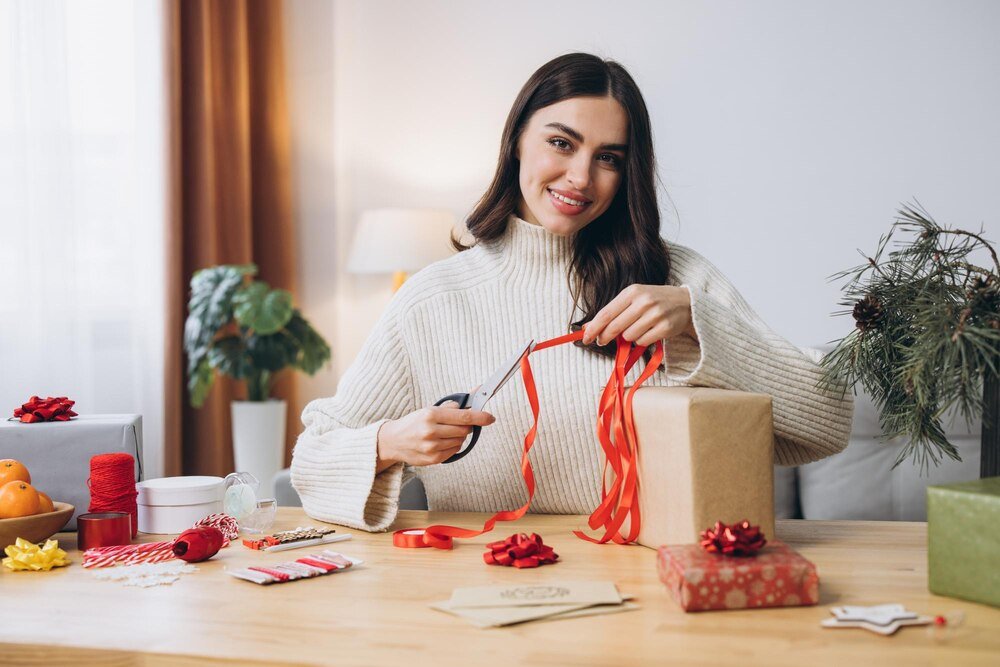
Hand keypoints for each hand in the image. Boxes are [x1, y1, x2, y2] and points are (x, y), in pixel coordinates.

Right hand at [376, 401, 494, 470]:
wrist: (393, 441)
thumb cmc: (413, 423)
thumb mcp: (430, 409)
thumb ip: (452, 406)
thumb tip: (475, 393)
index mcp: (431, 415)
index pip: (463, 416)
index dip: (480, 416)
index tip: (490, 417)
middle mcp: (431, 431)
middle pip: (464, 430)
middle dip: (466, 426)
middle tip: (458, 424)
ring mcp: (431, 447)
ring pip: (460, 441)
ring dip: (458, 436)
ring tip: (445, 433)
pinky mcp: (433, 459)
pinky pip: (454, 451)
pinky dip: (453, 446)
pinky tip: (442, 442)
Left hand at [581, 284, 695, 347]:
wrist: (685, 302)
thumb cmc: (654, 300)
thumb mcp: (632, 300)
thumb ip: (612, 312)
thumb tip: (587, 327)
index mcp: (632, 292)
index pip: (606, 313)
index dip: (594, 328)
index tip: (585, 337)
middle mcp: (643, 302)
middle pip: (615, 327)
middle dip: (605, 336)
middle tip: (602, 340)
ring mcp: (655, 315)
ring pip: (628, 336)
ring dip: (628, 337)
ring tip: (637, 329)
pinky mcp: (665, 328)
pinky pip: (642, 342)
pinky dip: (641, 341)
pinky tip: (648, 333)